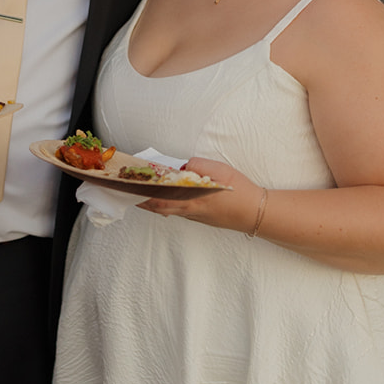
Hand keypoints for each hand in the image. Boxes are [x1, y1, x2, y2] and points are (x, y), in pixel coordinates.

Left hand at [138, 157, 259, 234]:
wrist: (255, 212)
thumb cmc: (238, 191)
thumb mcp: (218, 170)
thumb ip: (197, 166)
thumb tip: (184, 167)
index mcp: (192, 199)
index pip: (160, 198)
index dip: (143, 194)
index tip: (130, 188)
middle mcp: (190, 211)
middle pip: (159, 208)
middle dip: (142, 201)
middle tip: (128, 193)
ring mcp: (195, 216)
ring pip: (168, 211)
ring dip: (153, 204)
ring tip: (140, 195)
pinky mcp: (201, 218)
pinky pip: (178, 211)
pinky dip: (167, 206)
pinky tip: (163, 201)